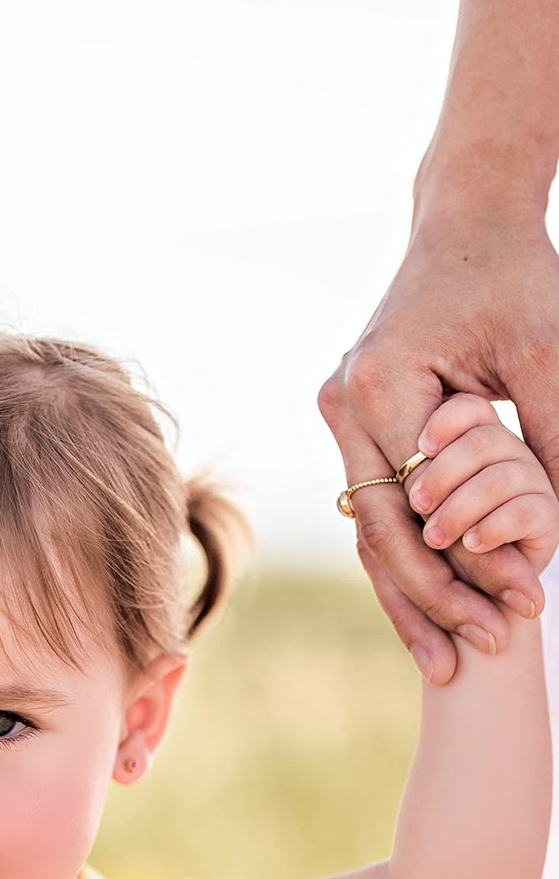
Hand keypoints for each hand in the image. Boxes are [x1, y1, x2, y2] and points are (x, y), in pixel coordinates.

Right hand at [319, 217, 558, 681]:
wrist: (469, 219)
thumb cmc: (516, 277)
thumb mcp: (549, 359)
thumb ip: (550, 449)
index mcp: (383, 386)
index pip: (422, 506)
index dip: (468, 569)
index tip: (522, 608)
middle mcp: (345, 404)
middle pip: (382, 533)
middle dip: (432, 601)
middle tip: (474, 656)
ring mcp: (340, 413)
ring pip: (371, 531)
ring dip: (411, 595)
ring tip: (445, 659)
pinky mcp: (353, 419)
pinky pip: (378, 507)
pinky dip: (408, 557)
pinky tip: (428, 610)